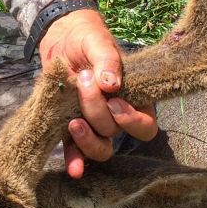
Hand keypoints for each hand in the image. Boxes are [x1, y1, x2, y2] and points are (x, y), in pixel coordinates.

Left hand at [37, 0, 158, 178]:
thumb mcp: (98, 41)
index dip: (132, 121)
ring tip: (73, 122)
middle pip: (115, 132)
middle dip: (98, 114)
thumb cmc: (87, 37)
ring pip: (100, 148)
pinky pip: (76, 150)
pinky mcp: (71, 126)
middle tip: (83, 82)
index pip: (146, 125)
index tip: (114, 102)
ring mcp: (94, 123)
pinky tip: (73, 170)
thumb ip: (107, 59)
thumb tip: (111, 84)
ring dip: (87, 141)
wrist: (60, 36)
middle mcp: (116, 115)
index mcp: (133, 97)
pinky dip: (75, 161)